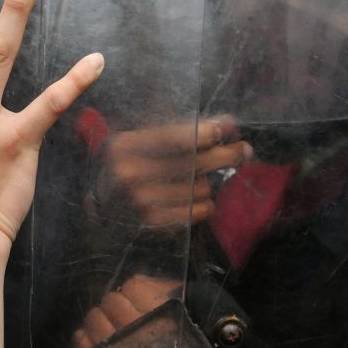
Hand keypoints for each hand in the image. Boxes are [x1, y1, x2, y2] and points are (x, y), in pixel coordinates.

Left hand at [71, 274, 180, 347]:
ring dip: (100, 320)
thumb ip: (163, 291)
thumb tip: (139, 281)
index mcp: (161, 316)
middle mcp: (136, 330)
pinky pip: (81, 340)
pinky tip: (97, 341)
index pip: (133, 286)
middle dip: (117, 306)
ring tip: (111, 329)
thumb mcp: (183, 316)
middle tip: (124, 316)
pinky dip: (86, 337)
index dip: (135, 292)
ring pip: (93, 317)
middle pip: (111, 300)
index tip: (140, 302)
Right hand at [101, 118, 251, 227]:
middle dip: (225, 154)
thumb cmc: (130, 165)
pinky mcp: (152, 223)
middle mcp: (130, 173)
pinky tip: (197, 199)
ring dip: (207, 182)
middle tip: (243, 150)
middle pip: (194, 162)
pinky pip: (199, 211)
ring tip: (196, 179)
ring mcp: (140, 201)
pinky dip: (205, 205)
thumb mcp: (142, 140)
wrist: (104, 209)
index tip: (227, 128)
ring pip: (201, 188)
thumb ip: (183, 129)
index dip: (207, 132)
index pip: (175, 137)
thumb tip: (227, 123)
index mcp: (125, 145)